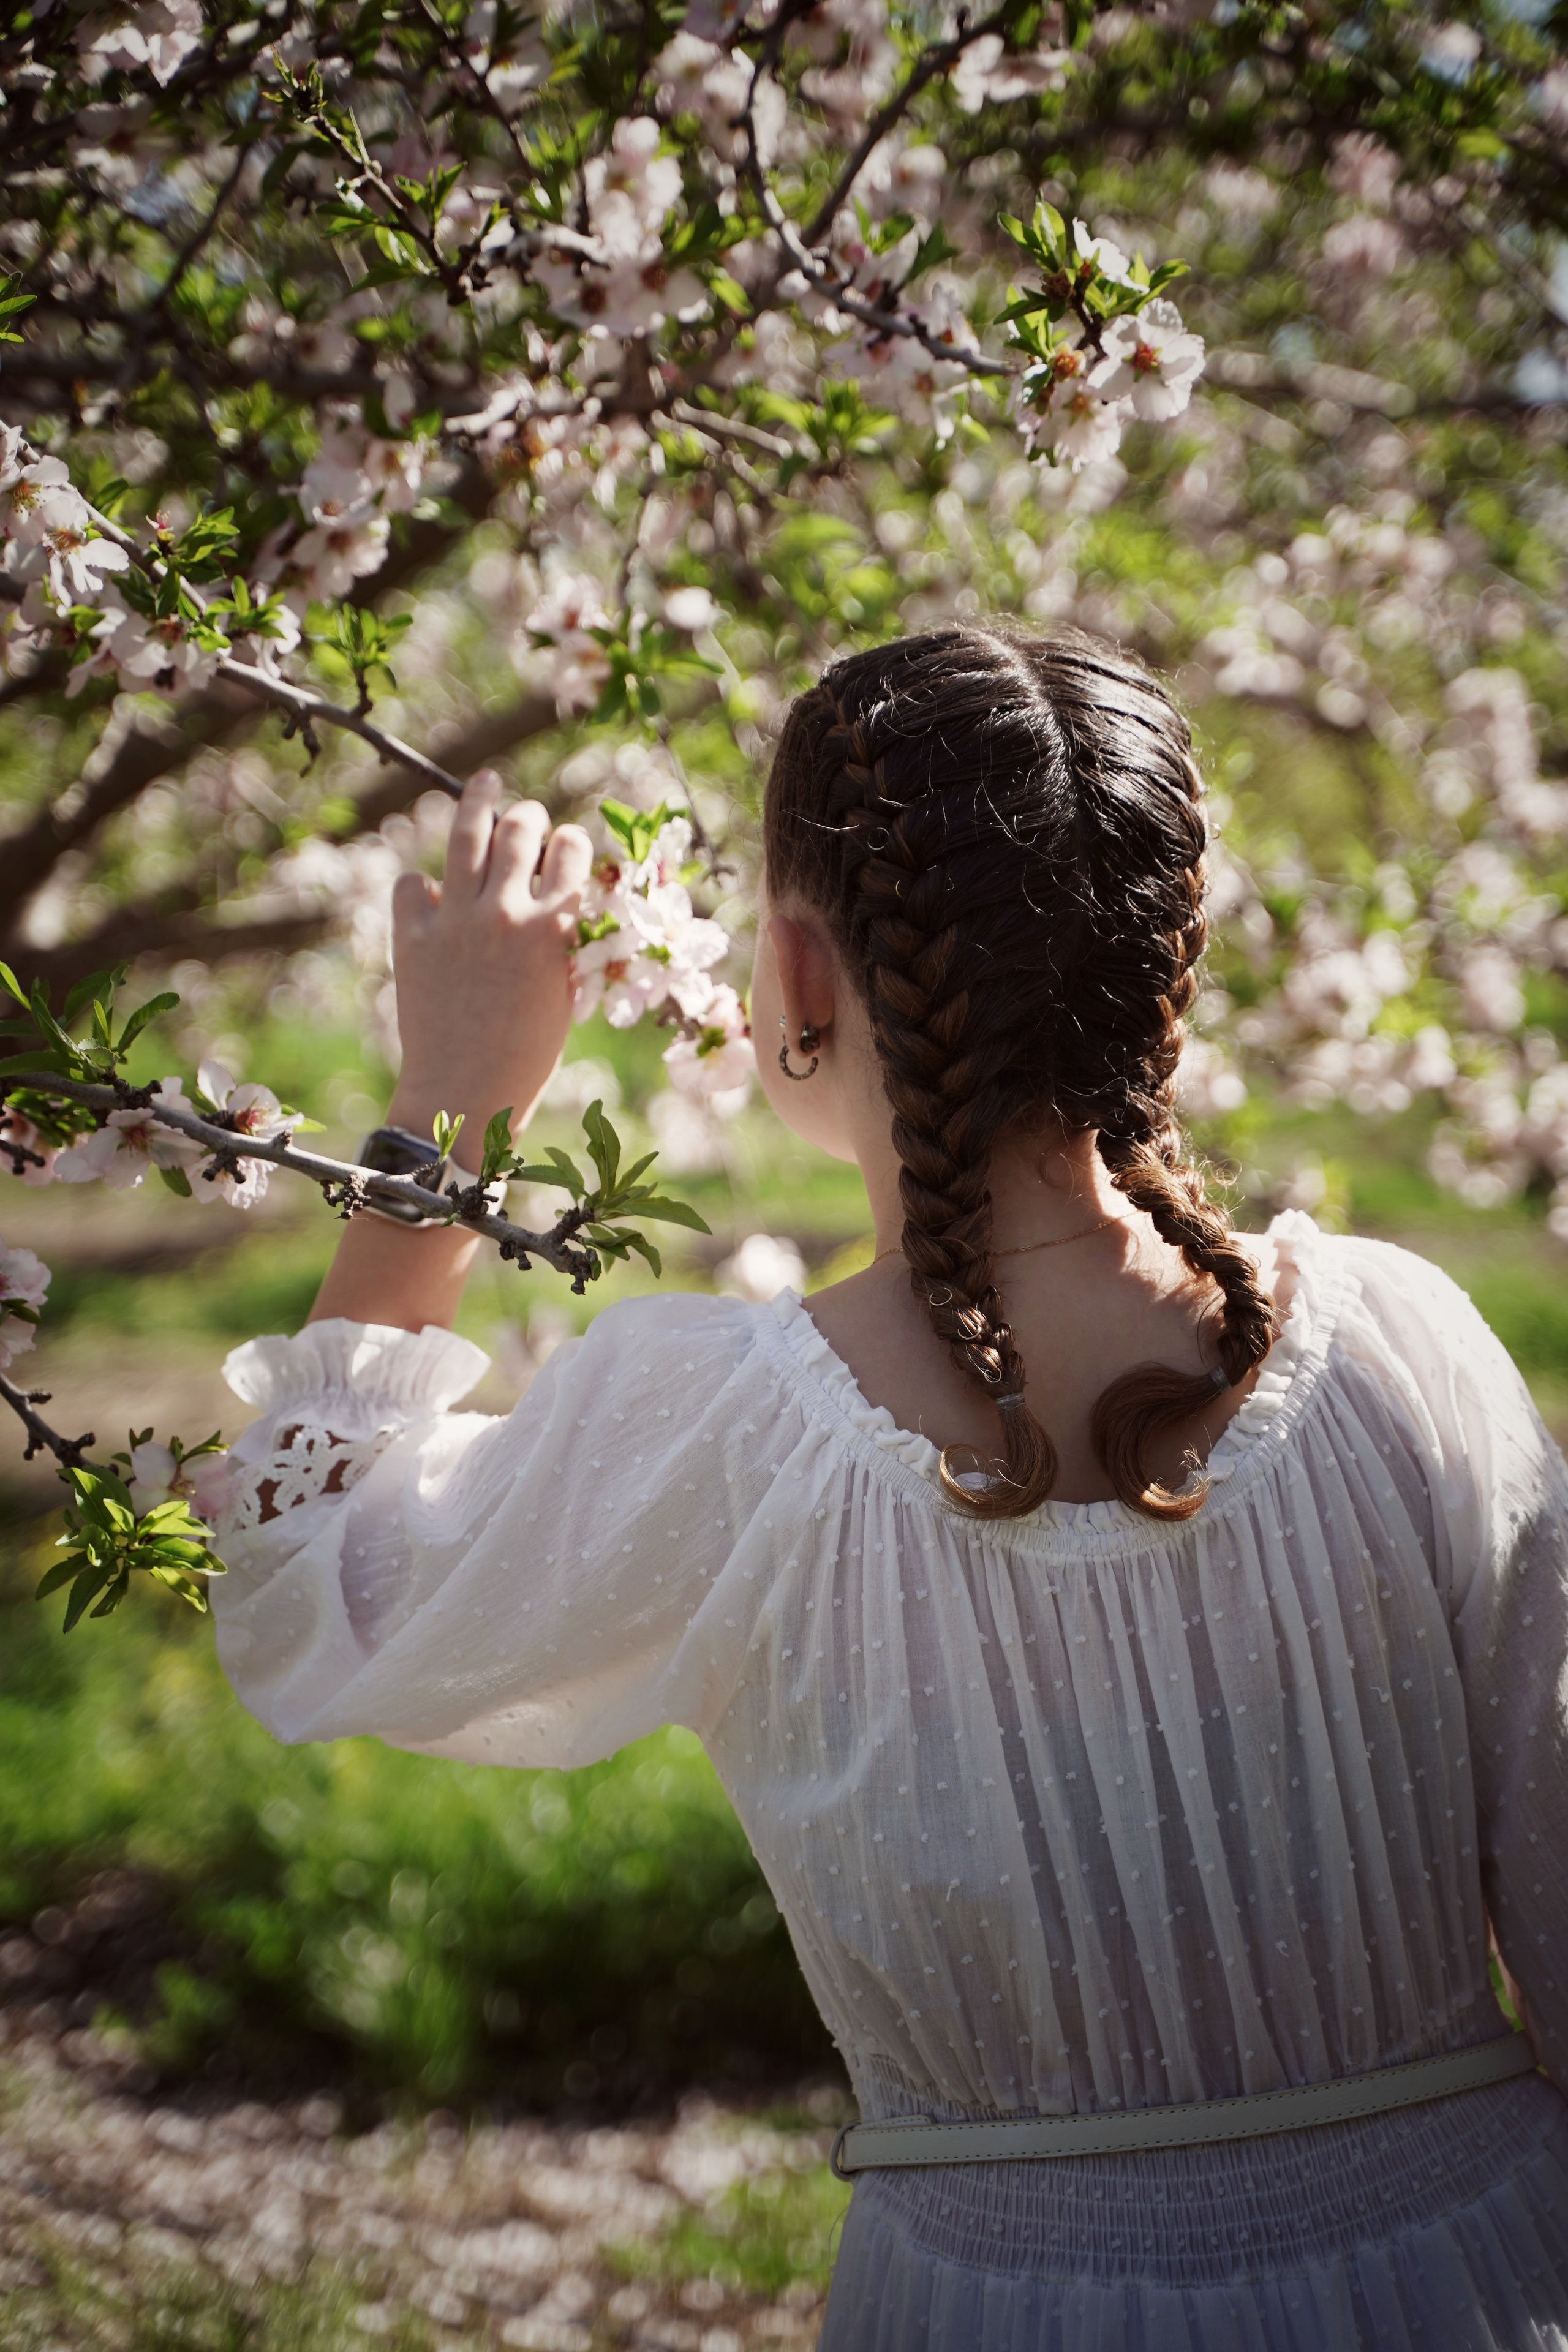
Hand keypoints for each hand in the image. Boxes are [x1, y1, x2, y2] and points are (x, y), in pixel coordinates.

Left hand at [385, 769, 592, 1152]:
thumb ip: (561, 941)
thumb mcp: (563, 992)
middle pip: (520, 828)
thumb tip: (557, 899)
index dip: (570, 843)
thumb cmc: (528, 1056)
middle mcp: (505, 911)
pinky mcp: (412, 937)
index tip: (565, 847)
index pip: (571, 852)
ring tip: (484, 783)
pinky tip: (432, 893)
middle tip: (526, 817)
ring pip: (466, 834)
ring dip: (479, 801)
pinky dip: (423, 885)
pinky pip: (412, 885)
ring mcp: (455, 920)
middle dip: (528, 816)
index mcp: (554, 927)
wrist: (467, 1094)